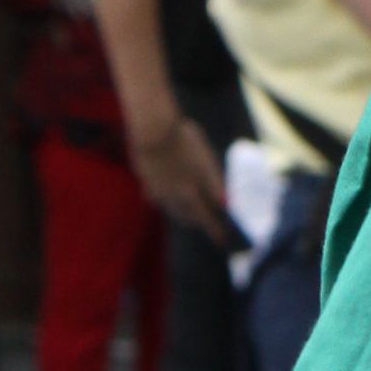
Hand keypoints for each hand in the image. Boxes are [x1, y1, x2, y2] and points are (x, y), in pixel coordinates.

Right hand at [129, 101, 235, 237]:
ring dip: (182, 214)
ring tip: (190, 214)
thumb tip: (226, 205)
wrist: (151, 128)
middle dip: (198, 222)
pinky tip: (167, 195)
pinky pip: (158, 197)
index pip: (205, 219)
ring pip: (171, 209)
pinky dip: (167, 200)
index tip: (223, 242)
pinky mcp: (144, 180)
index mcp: (188, 194)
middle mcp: (170, 197)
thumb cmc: (184, 142)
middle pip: (187, 217)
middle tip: (206, 224)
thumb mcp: (206, 160)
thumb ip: (215, 183)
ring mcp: (155, 190)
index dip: (215, 231)